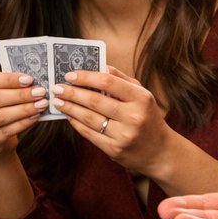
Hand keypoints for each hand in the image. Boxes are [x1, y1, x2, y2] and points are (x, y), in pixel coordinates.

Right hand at [0, 72, 46, 157]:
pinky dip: (23, 123)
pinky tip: (35, 117)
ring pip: (1, 116)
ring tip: (41, 104)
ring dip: (24, 109)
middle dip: (20, 95)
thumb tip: (31, 80)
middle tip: (40, 92)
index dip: (9, 79)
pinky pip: (6, 131)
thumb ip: (7, 85)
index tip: (29, 79)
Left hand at [52, 65, 172, 175]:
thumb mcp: (143, 95)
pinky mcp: (114, 150)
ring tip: (58, 101)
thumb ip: (122, 79)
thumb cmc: (147, 117)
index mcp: (141, 98)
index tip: (70, 75)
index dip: (86, 77)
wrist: (160, 152)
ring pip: (89, 118)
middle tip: (57, 88)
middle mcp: (133, 117)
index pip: (108, 82)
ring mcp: (124, 135)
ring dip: (70, 108)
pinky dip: (76, 123)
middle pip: (95, 101)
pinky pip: (90, 134)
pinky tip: (69, 116)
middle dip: (72, 93)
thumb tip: (99, 66)